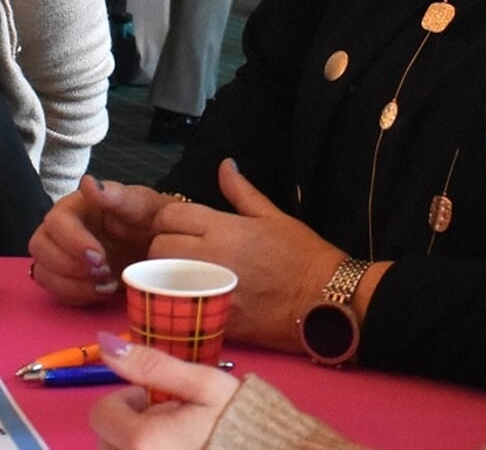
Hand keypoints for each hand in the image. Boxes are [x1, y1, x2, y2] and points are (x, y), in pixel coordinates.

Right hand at [28, 176, 174, 305]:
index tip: (99, 257)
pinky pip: (55, 292)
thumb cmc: (148, 219)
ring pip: (42, 272)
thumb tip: (88, 182)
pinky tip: (103, 292)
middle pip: (39, 247)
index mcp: (75, 206)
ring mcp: (59, 254)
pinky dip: (77, 297)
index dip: (72, 242)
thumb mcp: (141, 204)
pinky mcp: (65, 278)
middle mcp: (60, 229)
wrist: (160, 244)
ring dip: (72, 285)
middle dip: (69, 266)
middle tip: (104, 273)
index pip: (56, 221)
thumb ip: (116, 195)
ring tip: (106, 285)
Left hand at [90, 331, 240, 449]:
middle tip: (169, 419)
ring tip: (173, 439)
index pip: (101, 413)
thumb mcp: (204, 385)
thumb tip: (105, 344)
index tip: (157, 399)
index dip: (128, 399)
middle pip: (105, 438)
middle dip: (130, 423)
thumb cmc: (239, 423)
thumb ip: (151, 365)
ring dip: (135, 443)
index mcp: (143, 441)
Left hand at [149, 160, 344, 352]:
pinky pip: (181, 309)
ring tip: (182, 278)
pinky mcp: (214, 320)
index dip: (168, 220)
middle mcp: (211, 257)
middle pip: (159, 248)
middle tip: (179, 254)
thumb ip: (242, 192)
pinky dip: (181, 305)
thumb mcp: (274, 216)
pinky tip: (193, 303)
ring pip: (163, 280)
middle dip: (163, 248)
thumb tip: (225, 165)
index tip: (178, 227)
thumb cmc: (303, 255)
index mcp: (223, 228)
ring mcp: (210, 291)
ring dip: (166, 277)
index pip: (170, 216)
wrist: (325, 300)